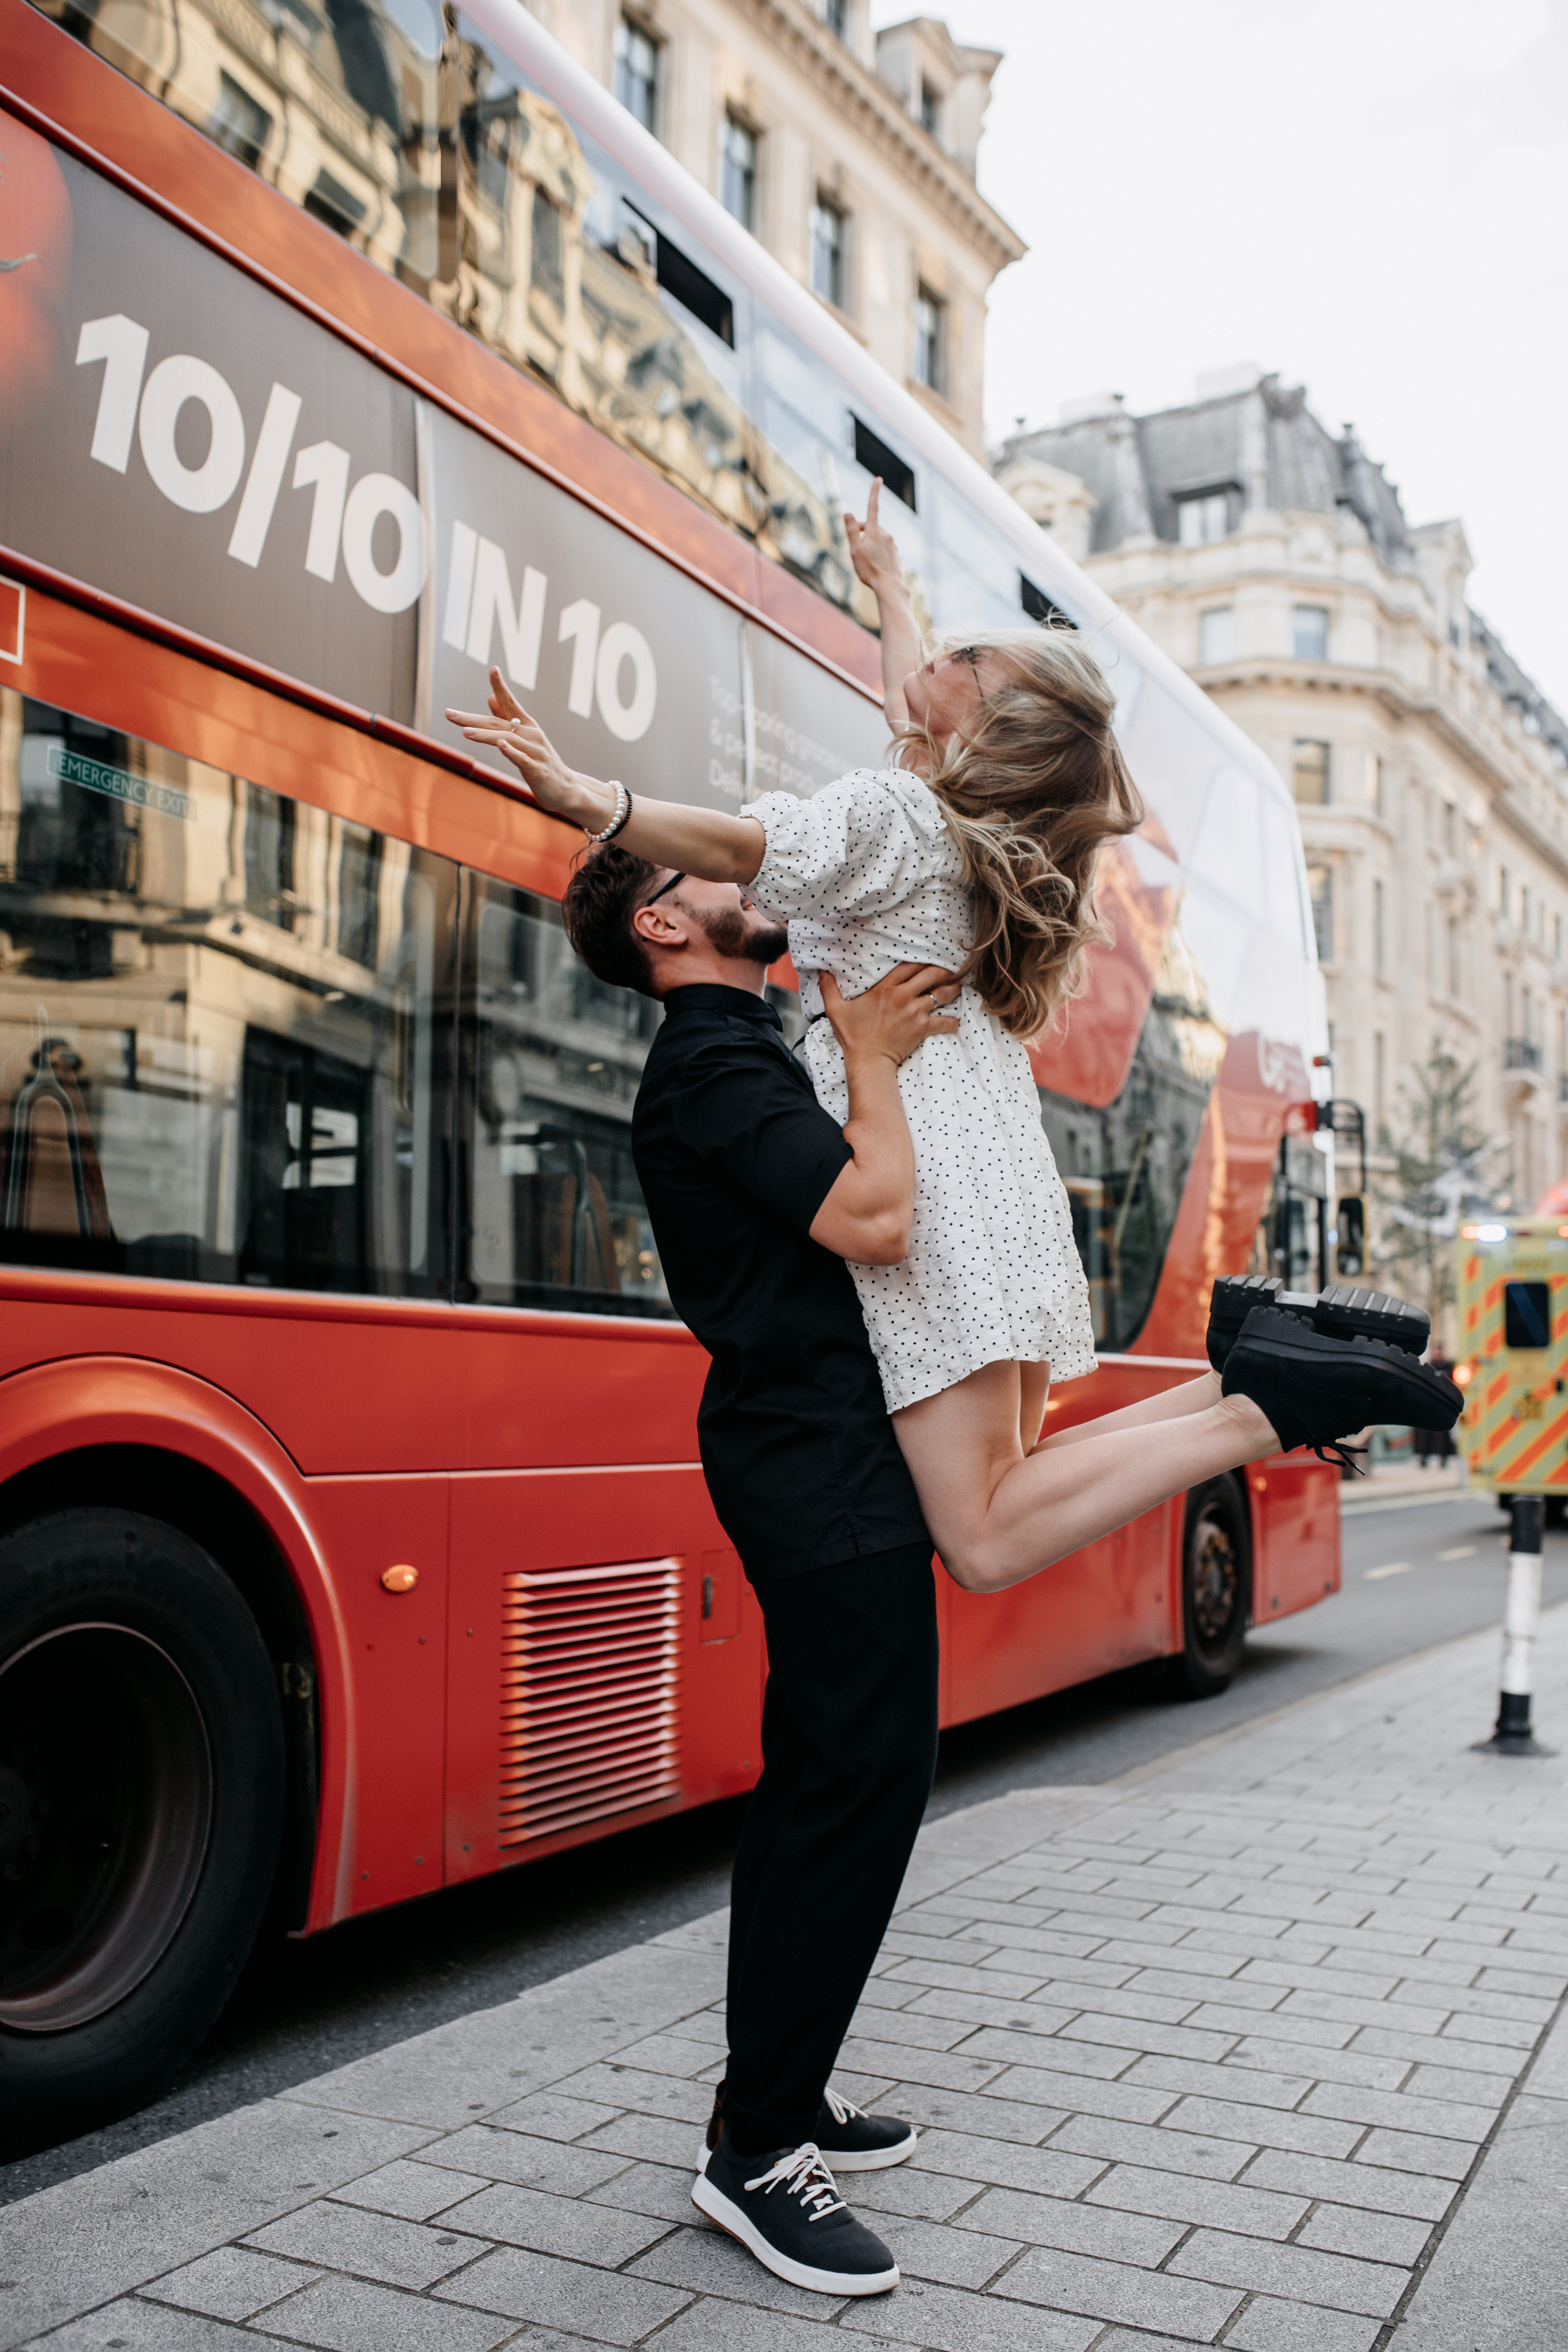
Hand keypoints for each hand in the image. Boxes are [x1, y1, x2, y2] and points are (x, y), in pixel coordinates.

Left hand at [446, 669, 593, 818]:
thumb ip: (506, 719)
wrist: (566, 789)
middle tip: (449, 714)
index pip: (511, 702)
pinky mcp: (537, 770)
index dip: (501, 686)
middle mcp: (531, 735)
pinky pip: (522, 759)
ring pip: (507, 739)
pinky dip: (511, 751)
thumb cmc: (541, 762)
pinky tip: (501, 744)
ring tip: (465, 731)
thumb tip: (489, 697)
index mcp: (527, 725)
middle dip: (471, 719)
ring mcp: (535, 752)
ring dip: (485, 735)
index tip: (493, 668)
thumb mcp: (523, 738)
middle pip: (497, 723)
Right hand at [822, 963, 959, 1069]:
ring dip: (952, 990)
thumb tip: (821, 970)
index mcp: (884, 988)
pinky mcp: (922, 1028)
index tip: (928, 959)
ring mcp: (914, 1012)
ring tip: (958, 987)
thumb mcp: (836, 1009)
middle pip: (929, 974)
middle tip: (949, 969)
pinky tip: (956, 1021)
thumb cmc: (853, 1036)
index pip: (908, 966)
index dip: (921, 960)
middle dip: (942, 970)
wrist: (867, 1061)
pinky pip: (943, 1022)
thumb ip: (829, 988)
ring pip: (940, 995)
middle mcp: (902, 996)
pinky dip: (952, 1021)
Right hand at [844, 479, 904, 598]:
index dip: (874, 492)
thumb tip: (848, 514)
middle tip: (856, 551)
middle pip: (870, 528)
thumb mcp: (855, 550)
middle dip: (862, 534)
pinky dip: (878, 554)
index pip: (872, 507)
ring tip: (866, 562)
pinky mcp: (896, 553)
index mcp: (874, 531)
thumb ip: (851, 531)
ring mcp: (892, 544)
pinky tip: (875, 567)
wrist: (889, 586)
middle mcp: (885, 535)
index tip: (878, 479)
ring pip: (877, 539)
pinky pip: (884, 549)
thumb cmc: (869, 570)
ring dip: (869, 545)